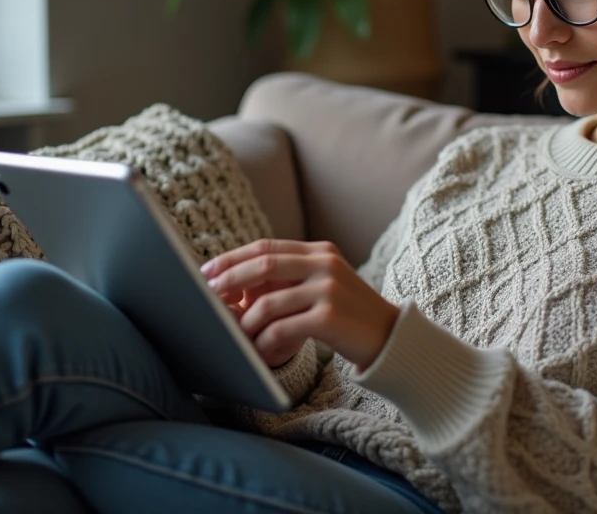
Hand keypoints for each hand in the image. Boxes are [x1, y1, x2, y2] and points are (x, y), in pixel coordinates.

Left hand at [200, 238, 399, 371]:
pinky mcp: (329, 317)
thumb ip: (292, 278)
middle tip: (207, 296)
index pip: (267, 246)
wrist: (390, 338)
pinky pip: (281, 329)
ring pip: (268, 302)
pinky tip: (258, 350)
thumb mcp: (324, 285)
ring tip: (234, 335)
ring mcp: (328, 289)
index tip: (208, 271)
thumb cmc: (349, 316)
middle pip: (264, 264)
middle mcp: (324, 264)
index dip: (233, 258)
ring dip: (245, 322)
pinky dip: (263, 341)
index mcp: (320, 251)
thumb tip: (238, 284)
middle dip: (229, 279)